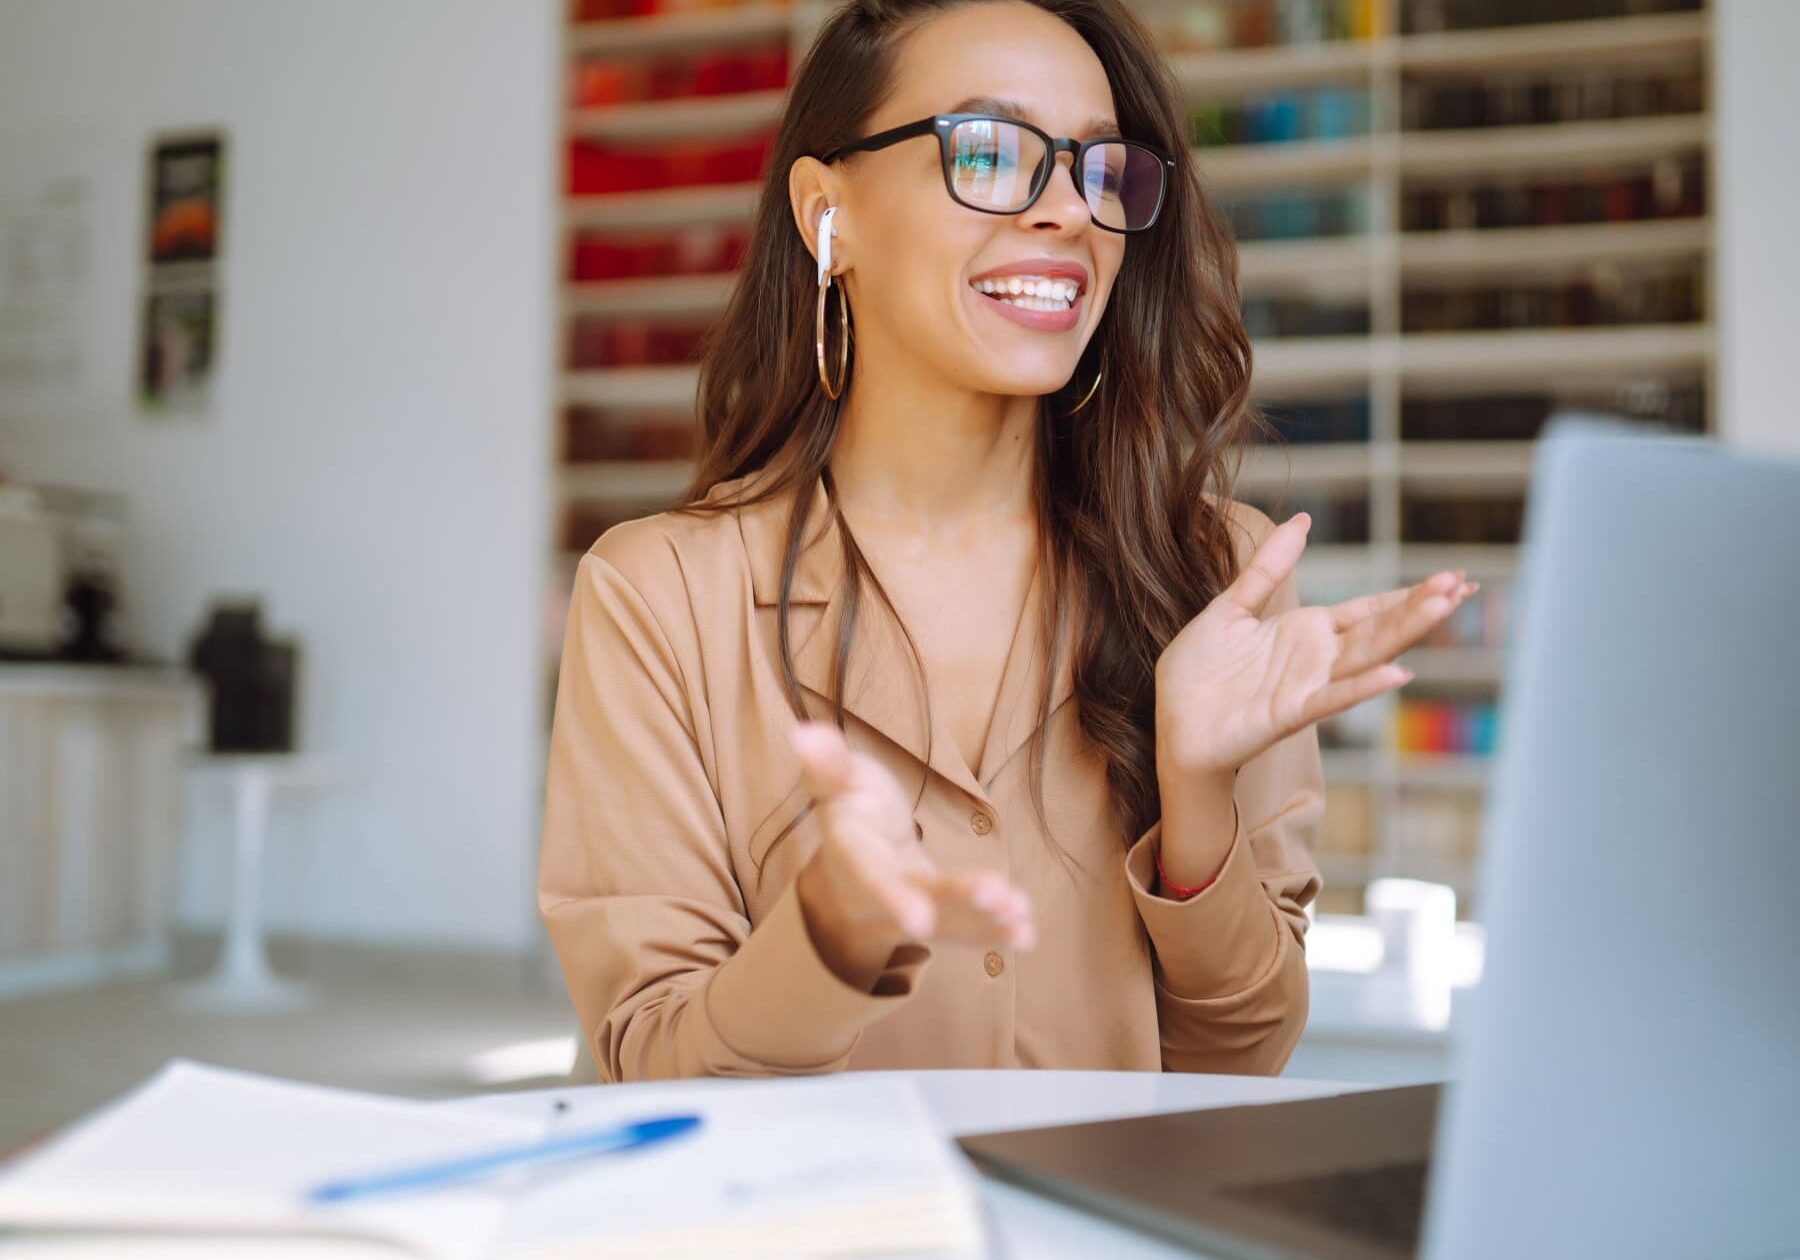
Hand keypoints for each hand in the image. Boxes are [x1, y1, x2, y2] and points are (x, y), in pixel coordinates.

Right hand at [787, 722, 1034, 989]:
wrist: (856, 856)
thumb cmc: (851, 807)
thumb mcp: (838, 781)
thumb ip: (828, 762)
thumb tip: (803, 731)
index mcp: (852, 855)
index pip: (870, 878)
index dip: (892, 898)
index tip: (920, 921)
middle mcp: (880, 892)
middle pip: (918, 899)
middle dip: (955, 902)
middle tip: (995, 896)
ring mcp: (912, 908)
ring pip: (947, 921)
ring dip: (985, 919)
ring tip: (1021, 917)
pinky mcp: (940, 915)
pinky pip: (966, 928)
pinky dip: (996, 929)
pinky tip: (1026, 932)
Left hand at [1155, 512, 1477, 775]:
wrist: (1168, 723)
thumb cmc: (1197, 674)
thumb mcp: (1231, 607)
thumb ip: (1266, 568)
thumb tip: (1302, 520)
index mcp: (1305, 632)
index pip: (1369, 610)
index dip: (1407, 594)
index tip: (1450, 577)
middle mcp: (1315, 659)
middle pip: (1378, 629)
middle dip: (1419, 607)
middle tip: (1462, 583)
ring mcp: (1306, 687)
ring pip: (1366, 657)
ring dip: (1403, 633)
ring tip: (1443, 608)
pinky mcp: (1288, 714)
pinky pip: (1331, 699)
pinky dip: (1362, 687)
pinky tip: (1396, 673)